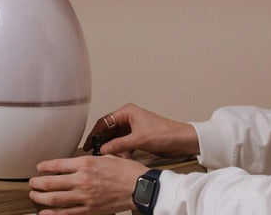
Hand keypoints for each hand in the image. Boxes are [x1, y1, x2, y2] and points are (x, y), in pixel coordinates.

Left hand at [29, 155, 147, 214]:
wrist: (140, 187)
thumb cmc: (127, 172)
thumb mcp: (107, 157)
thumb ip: (91, 159)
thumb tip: (79, 162)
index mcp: (86, 163)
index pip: (56, 164)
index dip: (44, 166)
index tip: (39, 167)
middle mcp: (82, 179)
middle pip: (50, 182)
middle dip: (37, 182)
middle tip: (32, 182)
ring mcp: (84, 196)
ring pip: (53, 198)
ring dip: (40, 197)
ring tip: (34, 195)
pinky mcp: (89, 209)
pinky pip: (65, 213)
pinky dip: (52, 214)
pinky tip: (44, 213)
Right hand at [83, 103, 198, 158]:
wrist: (182, 140)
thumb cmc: (165, 133)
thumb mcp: (138, 140)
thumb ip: (118, 145)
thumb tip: (102, 150)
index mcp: (127, 112)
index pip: (104, 121)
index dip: (94, 133)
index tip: (88, 144)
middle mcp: (129, 118)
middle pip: (108, 130)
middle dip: (104, 143)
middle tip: (97, 153)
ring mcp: (133, 128)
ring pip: (115, 139)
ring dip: (114, 149)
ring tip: (113, 157)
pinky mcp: (138, 137)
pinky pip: (123, 144)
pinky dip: (121, 151)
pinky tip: (123, 158)